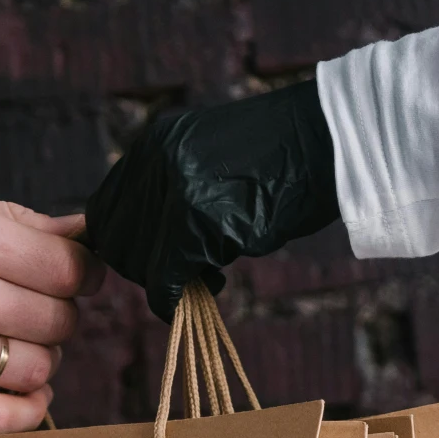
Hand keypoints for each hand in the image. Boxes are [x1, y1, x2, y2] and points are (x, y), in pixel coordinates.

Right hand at [0, 177, 99, 433]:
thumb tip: (86, 233)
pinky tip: (27, 395)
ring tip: (13, 344)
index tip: (69, 278)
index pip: (70, 267)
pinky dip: (27, 411)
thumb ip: (13, 221)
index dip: (81, 274)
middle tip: (30, 309)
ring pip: (36, 366)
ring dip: (39, 359)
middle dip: (56, 313)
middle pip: (59, 318)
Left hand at [85, 80, 342, 321]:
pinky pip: (164, 276)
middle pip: (116, 237)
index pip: (107, 210)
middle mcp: (154, 159)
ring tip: (209, 274)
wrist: (332, 141)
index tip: (158, 259)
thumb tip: (147, 244)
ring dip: (165, 280)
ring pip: (137, 260)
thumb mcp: (211, 160)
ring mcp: (173, 187)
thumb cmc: (283, 158)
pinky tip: (211, 286)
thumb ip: (173, 189)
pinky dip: (174, 296)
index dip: (128, 244)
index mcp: (154, 142)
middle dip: (145, 265)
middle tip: (187, 272)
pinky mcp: (196, 218)